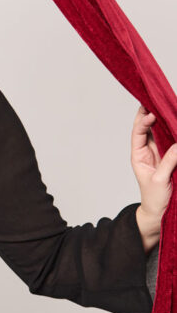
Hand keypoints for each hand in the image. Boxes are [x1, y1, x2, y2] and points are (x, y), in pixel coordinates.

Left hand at [131, 105, 176, 245]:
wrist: (159, 213)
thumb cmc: (154, 199)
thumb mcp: (159, 180)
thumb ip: (168, 162)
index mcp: (138, 156)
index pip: (138, 133)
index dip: (143, 121)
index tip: (151, 113)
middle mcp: (147, 152)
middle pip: (147, 128)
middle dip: (150, 114)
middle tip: (155, 99)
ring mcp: (159, 154)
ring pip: (159, 133)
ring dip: (162, 121)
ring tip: (165, 106)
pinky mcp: (169, 158)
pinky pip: (169, 142)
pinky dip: (171, 132)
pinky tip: (174, 123)